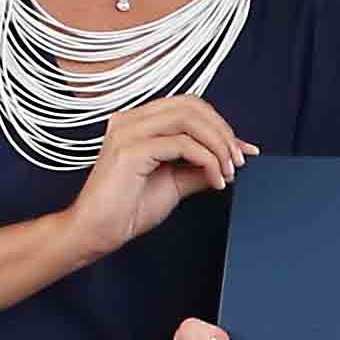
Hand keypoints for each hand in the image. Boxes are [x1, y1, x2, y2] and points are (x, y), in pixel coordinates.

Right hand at [65, 96, 247, 260]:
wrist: (95, 233)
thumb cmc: (126, 210)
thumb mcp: (174, 183)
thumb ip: (199, 166)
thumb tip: (229, 160)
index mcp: (139, 122)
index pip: (188, 107)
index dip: (221, 125)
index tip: (244, 150)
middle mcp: (131, 120)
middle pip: (192, 107)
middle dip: (223, 133)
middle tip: (238, 161)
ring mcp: (129, 131)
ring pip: (190, 120)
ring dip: (218, 145)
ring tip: (227, 171)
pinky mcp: (131, 150)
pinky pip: (183, 144)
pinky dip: (207, 161)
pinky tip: (214, 180)